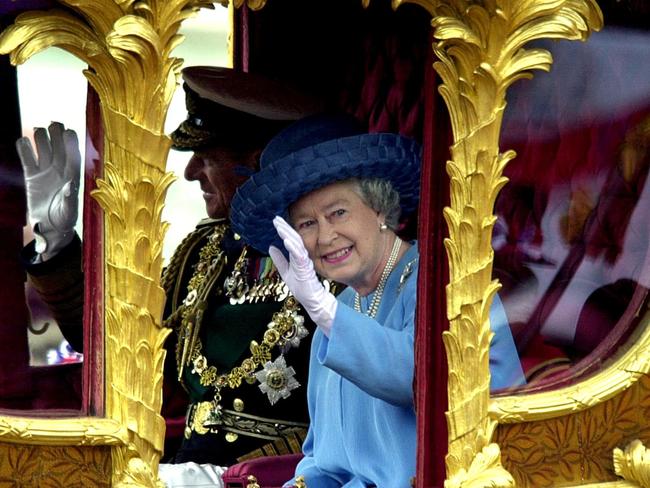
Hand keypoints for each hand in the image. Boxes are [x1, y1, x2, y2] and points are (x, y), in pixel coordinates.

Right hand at [16, 122, 80, 260]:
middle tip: (54, 124)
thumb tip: (71, 185)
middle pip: (58, 147)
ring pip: (43, 149)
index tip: (69, 132)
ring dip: (41, 139)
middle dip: (57, 136)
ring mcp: (45, 172)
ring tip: (39, 130)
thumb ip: (70, 198)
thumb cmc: (65, 220)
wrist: (51, 228)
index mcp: (72, 176)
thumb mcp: (69, 210)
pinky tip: (22, 141)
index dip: (71, 143)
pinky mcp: (32, 176)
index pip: (73, 155)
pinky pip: (27, 159)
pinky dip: (24, 150)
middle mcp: (60, 170)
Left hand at [268, 216, 337, 335]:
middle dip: (285, 228)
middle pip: (294, 238)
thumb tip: (271, 247)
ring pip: (297, 244)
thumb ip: (279, 259)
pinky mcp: (306, 269)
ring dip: (288, 234)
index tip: (276, 221)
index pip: (291, 239)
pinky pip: (299, 256)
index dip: (284, 230)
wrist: (312, 300)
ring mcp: (305, 262)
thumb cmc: (301, 287)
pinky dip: (292, 247)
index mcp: (298, 256)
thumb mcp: (285, 271)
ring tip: (280, 226)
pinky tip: (286, 240)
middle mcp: (302, 257)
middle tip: (276, 218)